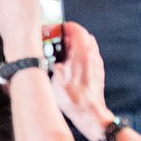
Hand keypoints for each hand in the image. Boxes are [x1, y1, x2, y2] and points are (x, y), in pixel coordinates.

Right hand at [51, 21, 111, 140]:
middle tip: (53, 41)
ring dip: (72, 46)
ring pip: (85, 46)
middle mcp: (92, 55)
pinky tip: (66, 66)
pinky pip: (87, 56)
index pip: (75, 29)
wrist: (89, 112)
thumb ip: (52, 60)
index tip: (52, 31)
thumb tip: (44, 54)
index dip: (62, 27)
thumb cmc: (74, 98)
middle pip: (81, 36)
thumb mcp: (55, 75)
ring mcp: (96, 63)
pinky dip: (77, 55)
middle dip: (66, 36)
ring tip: (58, 54)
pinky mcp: (96, 71)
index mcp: (83, 53)